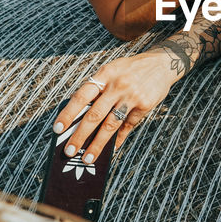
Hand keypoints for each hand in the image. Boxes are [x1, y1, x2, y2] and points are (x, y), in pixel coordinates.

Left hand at [54, 50, 180, 161]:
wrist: (163, 63)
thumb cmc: (131, 69)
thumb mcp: (113, 71)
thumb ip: (98, 88)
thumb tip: (80, 114)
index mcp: (105, 74)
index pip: (81, 96)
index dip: (68, 113)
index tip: (57, 129)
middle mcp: (117, 85)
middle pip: (94, 114)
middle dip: (80, 135)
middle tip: (69, 150)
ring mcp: (132, 96)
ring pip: (110, 125)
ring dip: (98, 144)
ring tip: (88, 158)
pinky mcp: (144, 106)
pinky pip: (128, 126)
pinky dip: (118, 140)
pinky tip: (111, 150)